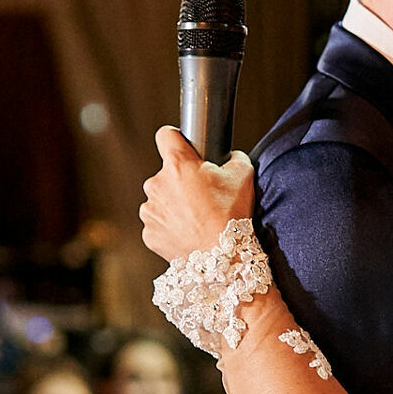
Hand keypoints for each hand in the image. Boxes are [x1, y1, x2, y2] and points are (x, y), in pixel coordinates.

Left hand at [140, 127, 254, 261]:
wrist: (223, 257)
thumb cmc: (232, 215)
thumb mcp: (243, 175)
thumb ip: (234, 157)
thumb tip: (229, 156)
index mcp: (178, 165)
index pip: (165, 135)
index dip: (175, 139)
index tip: (183, 147)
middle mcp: (156, 184)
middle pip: (165, 174)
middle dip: (180, 181)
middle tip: (201, 196)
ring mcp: (150, 210)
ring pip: (159, 200)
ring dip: (172, 205)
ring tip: (195, 218)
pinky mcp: (149, 233)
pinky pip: (157, 224)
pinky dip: (169, 227)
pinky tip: (187, 233)